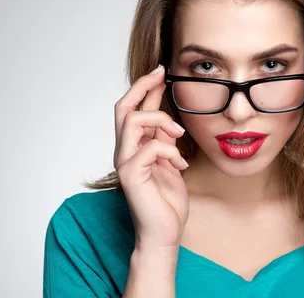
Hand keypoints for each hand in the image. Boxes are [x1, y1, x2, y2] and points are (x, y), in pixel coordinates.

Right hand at [114, 64, 189, 252]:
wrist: (165, 232)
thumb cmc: (167, 200)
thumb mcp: (170, 160)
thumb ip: (164, 138)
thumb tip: (166, 114)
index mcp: (133, 147)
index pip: (131, 109)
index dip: (143, 87)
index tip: (161, 71)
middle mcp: (123, 152)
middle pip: (122, 108)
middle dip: (142, 87)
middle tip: (161, 75)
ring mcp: (124, 163)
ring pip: (132, 121)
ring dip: (160, 119)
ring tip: (179, 133)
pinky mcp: (131, 175)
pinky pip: (151, 147)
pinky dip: (170, 150)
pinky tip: (181, 163)